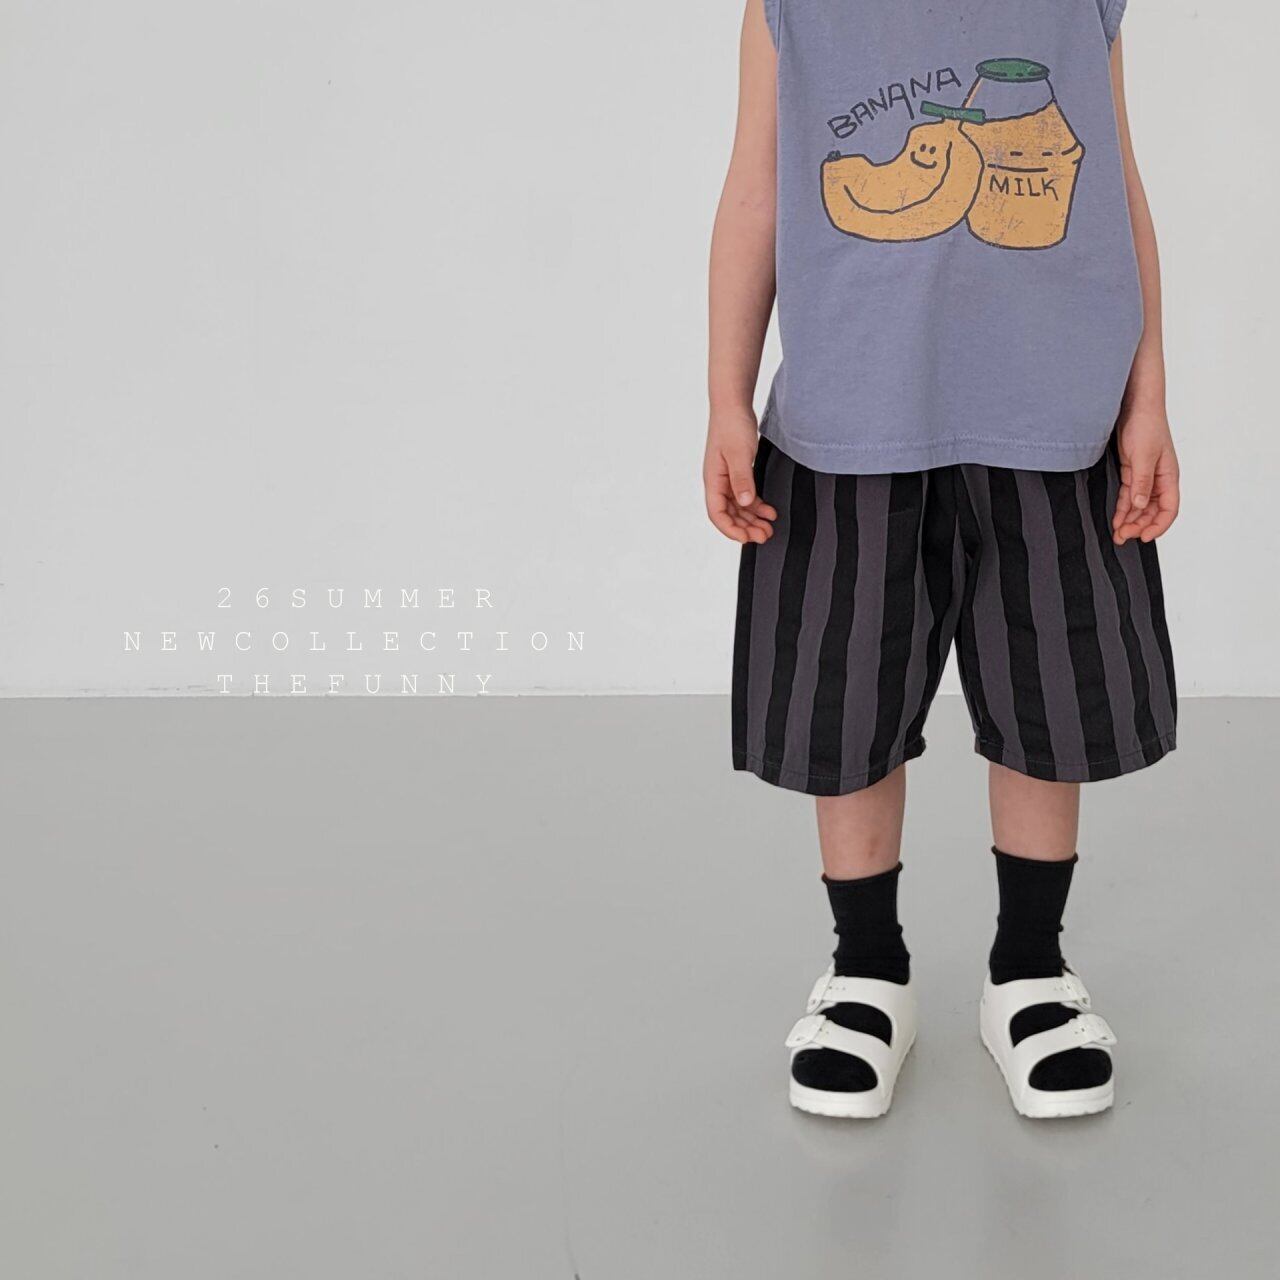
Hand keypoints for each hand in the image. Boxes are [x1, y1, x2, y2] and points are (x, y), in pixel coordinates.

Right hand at [703, 408, 776, 543]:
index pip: (717, 514)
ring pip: (738, 508)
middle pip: (729, 515)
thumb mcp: (739, 453)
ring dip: (752, 519)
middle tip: (765, 535)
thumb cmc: (732, 425)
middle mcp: (718, 483)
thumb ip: (742, 479)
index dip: (731, 529)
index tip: (747, 538)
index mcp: (713, 480)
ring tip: (769, 527)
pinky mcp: (738, 472)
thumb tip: (746, 502)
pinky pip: (746, 496)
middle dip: (745, 528)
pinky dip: (757, 506)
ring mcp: (727, 478)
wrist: (734, 404)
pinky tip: (769, 510)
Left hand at [1112, 406, 1179, 545]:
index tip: (1144, 537)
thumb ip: (1142, 482)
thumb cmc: (1146, 424)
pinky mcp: (1131, 471)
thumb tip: (1140, 506)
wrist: (1134, 405)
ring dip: (1130, 520)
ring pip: (1140, 506)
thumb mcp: (1144, 456)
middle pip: (1153, 511)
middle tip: (1124, 536)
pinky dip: (1123, 508)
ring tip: (1118, 533)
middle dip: (1140, 526)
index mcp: (1169, 476)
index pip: (1169, 509)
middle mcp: (1159, 479)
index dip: (1158, 525)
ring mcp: (1145, 476)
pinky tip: (1116, 519)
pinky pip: (1129, 496)